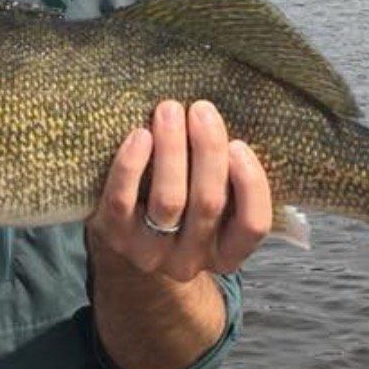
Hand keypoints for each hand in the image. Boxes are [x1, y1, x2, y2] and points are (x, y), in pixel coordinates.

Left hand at [87, 100, 271, 282]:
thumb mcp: (210, 203)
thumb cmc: (180, 204)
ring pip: (168, 200)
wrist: (124, 239)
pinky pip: (123, 201)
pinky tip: (139, 135)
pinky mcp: (115, 238)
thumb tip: (224, 124)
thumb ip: (225, 178)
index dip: (251, 183)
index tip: (238, 144)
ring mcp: (151, 253)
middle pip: (208, 202)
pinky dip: (131, 165)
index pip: (253, 225)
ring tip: (169, 111)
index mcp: (226, 252)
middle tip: (201, 109)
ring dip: (172, 149)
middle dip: (208, 149)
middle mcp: (191, 259)